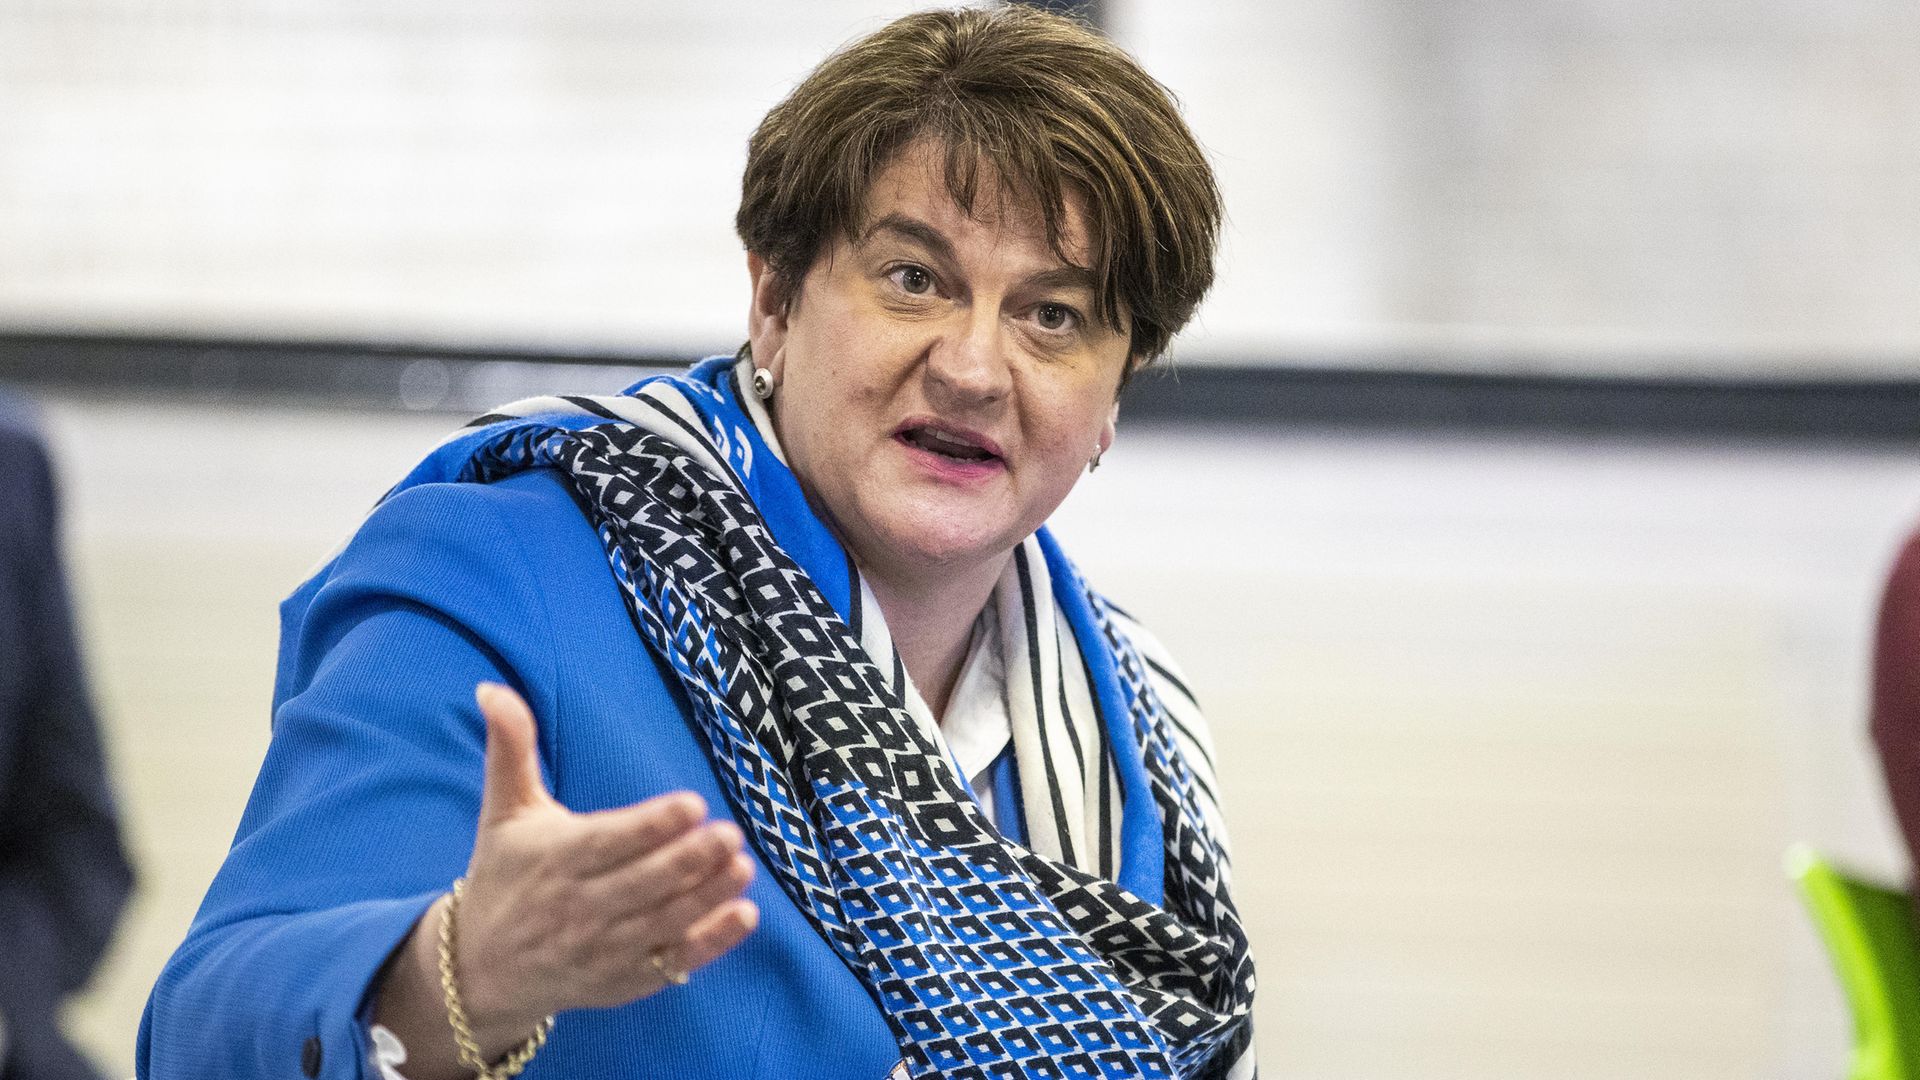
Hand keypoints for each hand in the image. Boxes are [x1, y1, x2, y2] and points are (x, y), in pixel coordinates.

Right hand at [455, 683, 759, 1034]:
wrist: (480, 969)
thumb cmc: (502, 875)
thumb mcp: (503, 811)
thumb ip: (510, 747)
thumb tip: (492, 688)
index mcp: (554, 859)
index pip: (608, 842)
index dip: (651, 825)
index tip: (692, 804)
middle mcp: (579, 907)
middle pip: (643, 884)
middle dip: (689, 860)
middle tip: (730, 833)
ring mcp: (603, 948)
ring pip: (663, 922)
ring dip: (707, 896)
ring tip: (743, 866)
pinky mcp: (624, 980)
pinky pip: (672, 963)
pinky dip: (709, 943)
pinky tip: (743, 916)